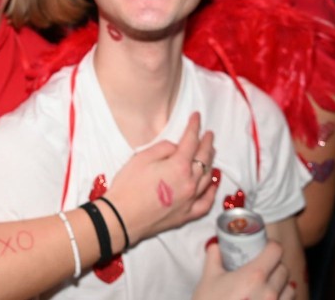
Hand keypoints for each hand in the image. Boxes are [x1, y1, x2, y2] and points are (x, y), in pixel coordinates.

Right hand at [106, 111, 216, 244]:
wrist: (122, 217)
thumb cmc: (128, 187)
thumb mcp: (142, 158)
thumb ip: (163, 148)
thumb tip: (176, 148)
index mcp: (179, 166)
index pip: (191, 141)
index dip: (194, 127)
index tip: (196, 117)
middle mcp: (189, 183)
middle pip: (203, 159)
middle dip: (207, 143)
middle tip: (209, 134)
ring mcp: (190, 200)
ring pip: (207, 178)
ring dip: (210, 162)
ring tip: (211, 153)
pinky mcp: (186, 215)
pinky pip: (205, 202)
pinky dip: (211, 192)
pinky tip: (212, 184)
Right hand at [193, 238, 293, 299]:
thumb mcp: (208, 280)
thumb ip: (213, 258)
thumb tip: (215, 245)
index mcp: (254, 275)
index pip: (276, 251)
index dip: (271, 247)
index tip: (265, 248)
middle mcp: (270, 290)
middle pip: (283, 269)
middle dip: (275, 266)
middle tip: (263, 268)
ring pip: (290, 288)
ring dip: (282, 284)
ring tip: (269, 286)